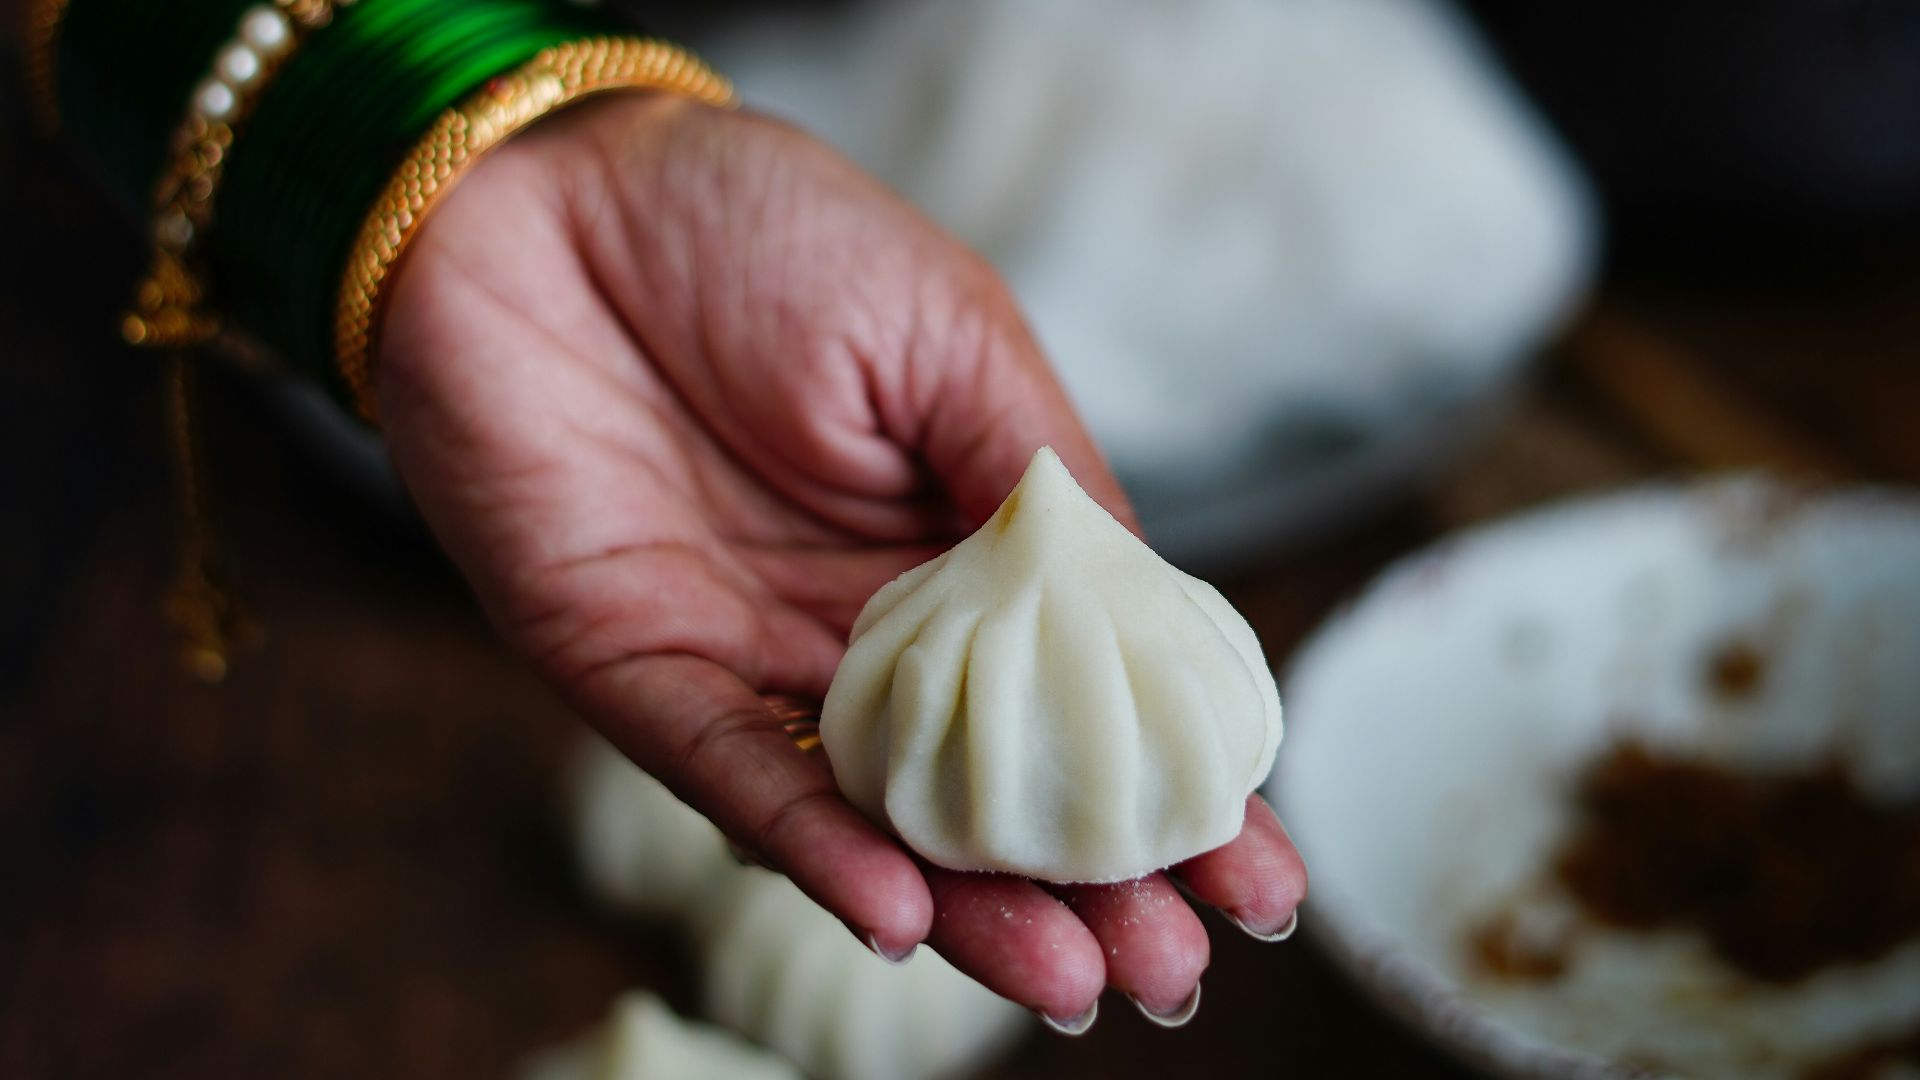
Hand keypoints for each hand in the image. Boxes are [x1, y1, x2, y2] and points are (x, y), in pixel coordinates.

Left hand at [376, 94, 1306, 1027]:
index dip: (1168, 785)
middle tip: (1176, 969)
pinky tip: (905, 913)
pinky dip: (816, 850)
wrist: (545, 191)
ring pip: (878, 814)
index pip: (1082, 689)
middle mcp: (869, 624)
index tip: (1257, 872)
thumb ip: (1039, 478)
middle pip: (992, 785)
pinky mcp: (640, 670)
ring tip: (1073, 979)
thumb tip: (1153, 617)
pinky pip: (734, 777)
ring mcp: (759, 657)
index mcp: (959, 540)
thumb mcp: (951, 334)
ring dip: (972, 906)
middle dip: (1089, 885)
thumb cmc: (762, 232)